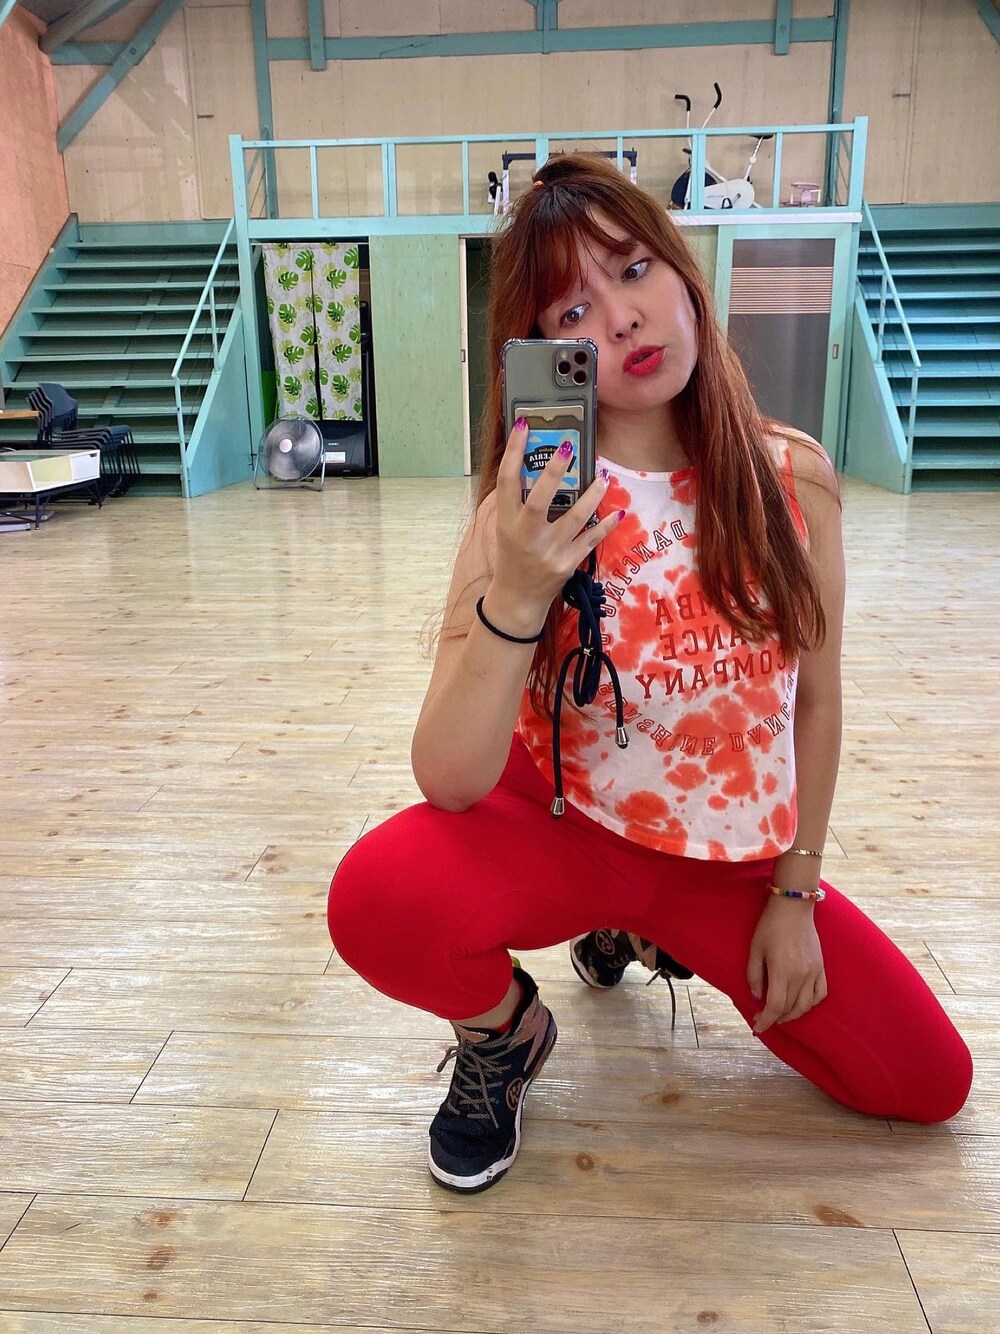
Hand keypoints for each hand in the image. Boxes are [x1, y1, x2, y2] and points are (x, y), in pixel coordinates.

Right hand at [490, 420, 621, 622]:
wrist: (518, 598)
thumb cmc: (512, 555)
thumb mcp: (505, 527)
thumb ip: (518, 500)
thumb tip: (535, 460)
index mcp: (507, 521)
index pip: (507, 481)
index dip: (514, 452)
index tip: (524, 426)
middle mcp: (527, 535)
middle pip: (540, 499)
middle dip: (554, 472)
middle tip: (568, 447)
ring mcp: (550, 550)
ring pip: (575, 518)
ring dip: (592, 495)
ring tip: (602, 476)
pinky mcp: (568, 563)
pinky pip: (591, 540)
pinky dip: (606, 525)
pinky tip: (618, 512)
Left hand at [747, 896, 826, 1034]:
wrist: (793, 907)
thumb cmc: (770, 926)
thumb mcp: (755, 950)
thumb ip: (754, 976)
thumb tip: (757, 998)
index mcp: (782, 971)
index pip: (775, 1006)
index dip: (765, 1021)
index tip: (756, 1028)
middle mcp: (801, 975)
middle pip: (790, 1009)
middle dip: (775, 1018)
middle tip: (763, 1019)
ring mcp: (814, 972)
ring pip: (806, 1005)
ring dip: (792, 1015)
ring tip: (780, 1015)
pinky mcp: (821, 967)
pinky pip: (820, 993)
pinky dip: (810, 1003)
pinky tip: (800, 1003)